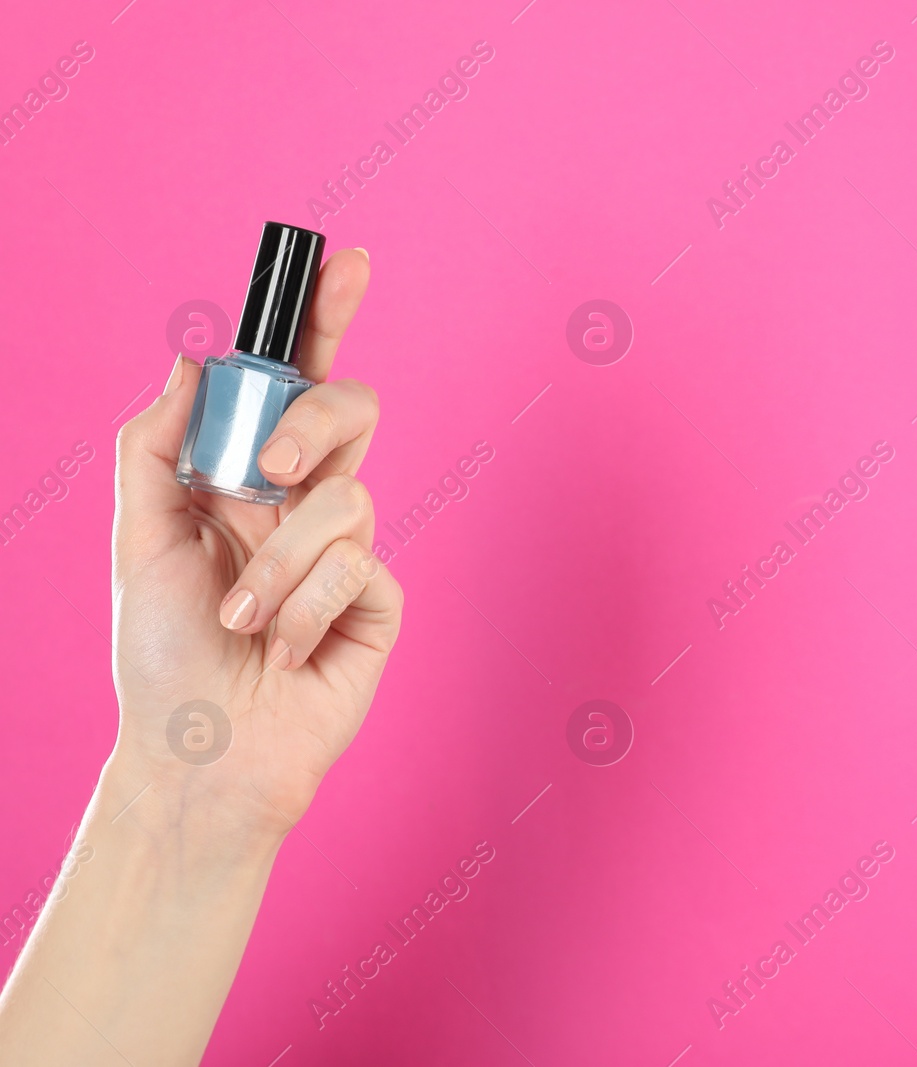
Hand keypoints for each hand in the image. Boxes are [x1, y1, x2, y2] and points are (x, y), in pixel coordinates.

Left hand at [108, 247, 401, 844]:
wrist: (202, 753)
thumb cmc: (165, 656)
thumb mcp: (138, 540)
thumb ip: (157, 445)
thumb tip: (194, 360)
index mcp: (249, 477)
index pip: (295, 383)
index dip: (324, 319)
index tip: (346, 260)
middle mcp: (306, 503)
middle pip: (349, 412)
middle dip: (312, 427)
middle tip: (267, 475)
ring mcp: (350, 551)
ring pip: (347, 501)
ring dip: (278, 566)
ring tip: (246, 622)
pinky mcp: (379, 601)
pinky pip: (360, 567)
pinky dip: (304, 609)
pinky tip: (285, 652)